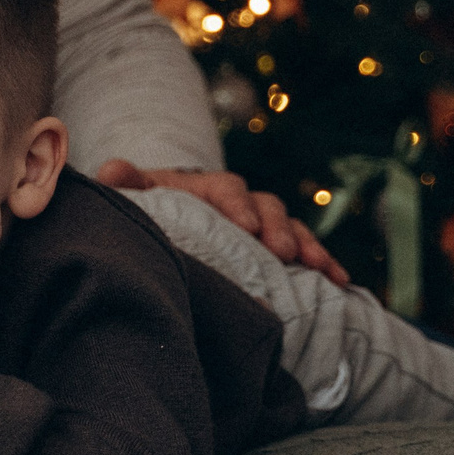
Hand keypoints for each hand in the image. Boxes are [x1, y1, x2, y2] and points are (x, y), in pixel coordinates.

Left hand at [94, 160, 349, 286]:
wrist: (167, 223)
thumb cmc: (152, 212)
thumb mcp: (138, 198)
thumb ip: (128, 186)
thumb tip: (112, 171)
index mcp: (208, 189)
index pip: (228, 189)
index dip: (239, 205)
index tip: (247, 226)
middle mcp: (241, 204)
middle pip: (268, 207)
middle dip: (278, 229)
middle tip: (282, 251)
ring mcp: (263, 228)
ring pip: (293, 230)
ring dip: (308, 246)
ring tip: (320, 268)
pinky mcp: (277, 252)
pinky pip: (306, 254)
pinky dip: (325, 264)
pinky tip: (341, 282)